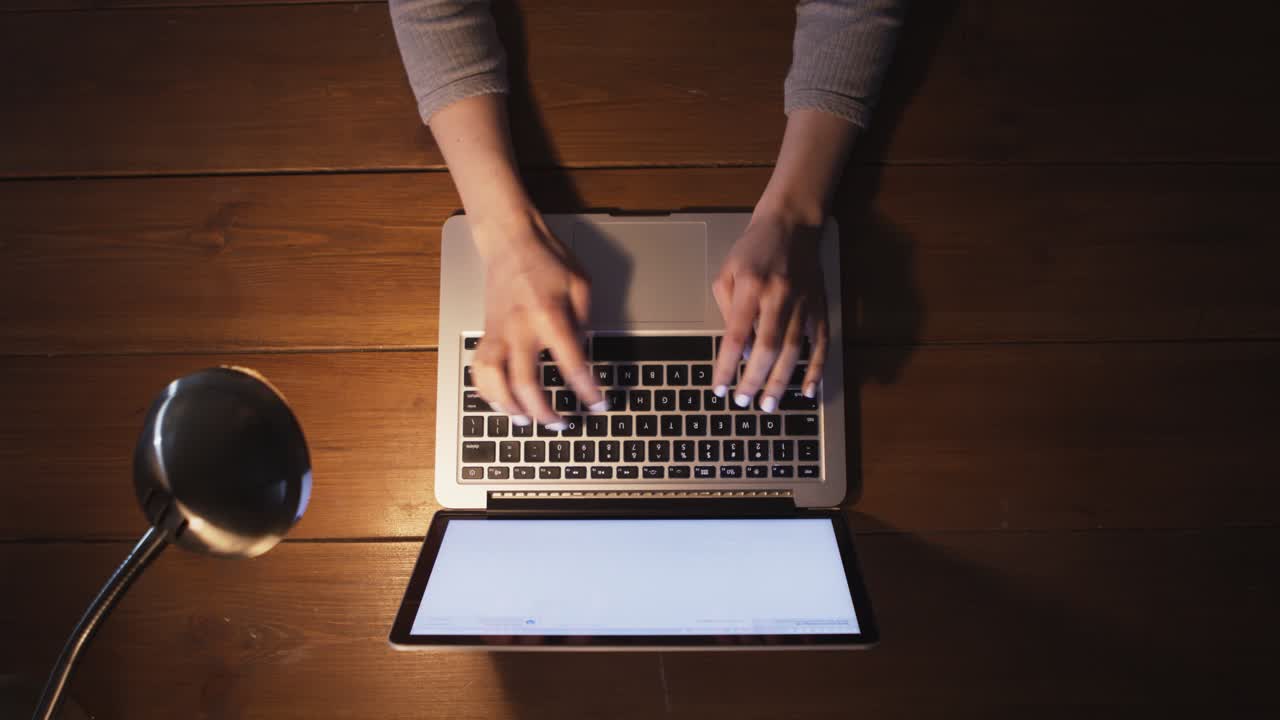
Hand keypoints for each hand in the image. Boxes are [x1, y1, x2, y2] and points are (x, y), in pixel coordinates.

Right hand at [469, 213, 604, 427]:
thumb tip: (583, 353)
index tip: (598, 404)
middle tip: (559, 423)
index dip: (587, 389)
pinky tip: (500, 402)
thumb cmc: (546, 260)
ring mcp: (497, 332)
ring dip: (509, 406)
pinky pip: (479, 370)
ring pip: (493, 380)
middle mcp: (519, 327)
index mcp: (548, 314)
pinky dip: (487, 391)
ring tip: (525, 421)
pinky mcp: (486, 334)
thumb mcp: (581, 284)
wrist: (509, 242)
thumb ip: (583, 321)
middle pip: (524, 381)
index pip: (571, 362)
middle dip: (543, 410)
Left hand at [711, 211, 828, 410]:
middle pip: (767, 347)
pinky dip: (816, 368)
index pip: (735, 335)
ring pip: (793, 349)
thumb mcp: (726, 272)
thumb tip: (740, 351)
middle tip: (745, 403)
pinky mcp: (820, 306)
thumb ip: (727, 311)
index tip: (720, 388)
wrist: (791, 224)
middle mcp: (778, 295)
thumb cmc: (753, 249)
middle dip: (755, 379)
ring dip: (781, 381)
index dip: (727, 365)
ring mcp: (803, 302)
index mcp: (750, 286)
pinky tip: (808, 390)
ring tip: (770, 404)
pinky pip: (820, 342)